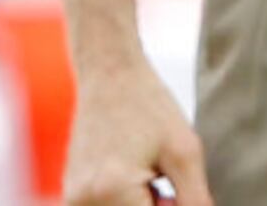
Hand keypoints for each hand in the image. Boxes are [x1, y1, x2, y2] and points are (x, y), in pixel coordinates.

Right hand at [62, 58, 213, 205]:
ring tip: (154, 183)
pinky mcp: (71, 199)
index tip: (176, 192)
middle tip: (166, 188)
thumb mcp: (185, 153)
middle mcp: (82, 203)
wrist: (109, 73)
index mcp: (111, 192)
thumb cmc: (150, 107)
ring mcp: (72, 202)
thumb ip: (195, 203)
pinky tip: (139, 184)